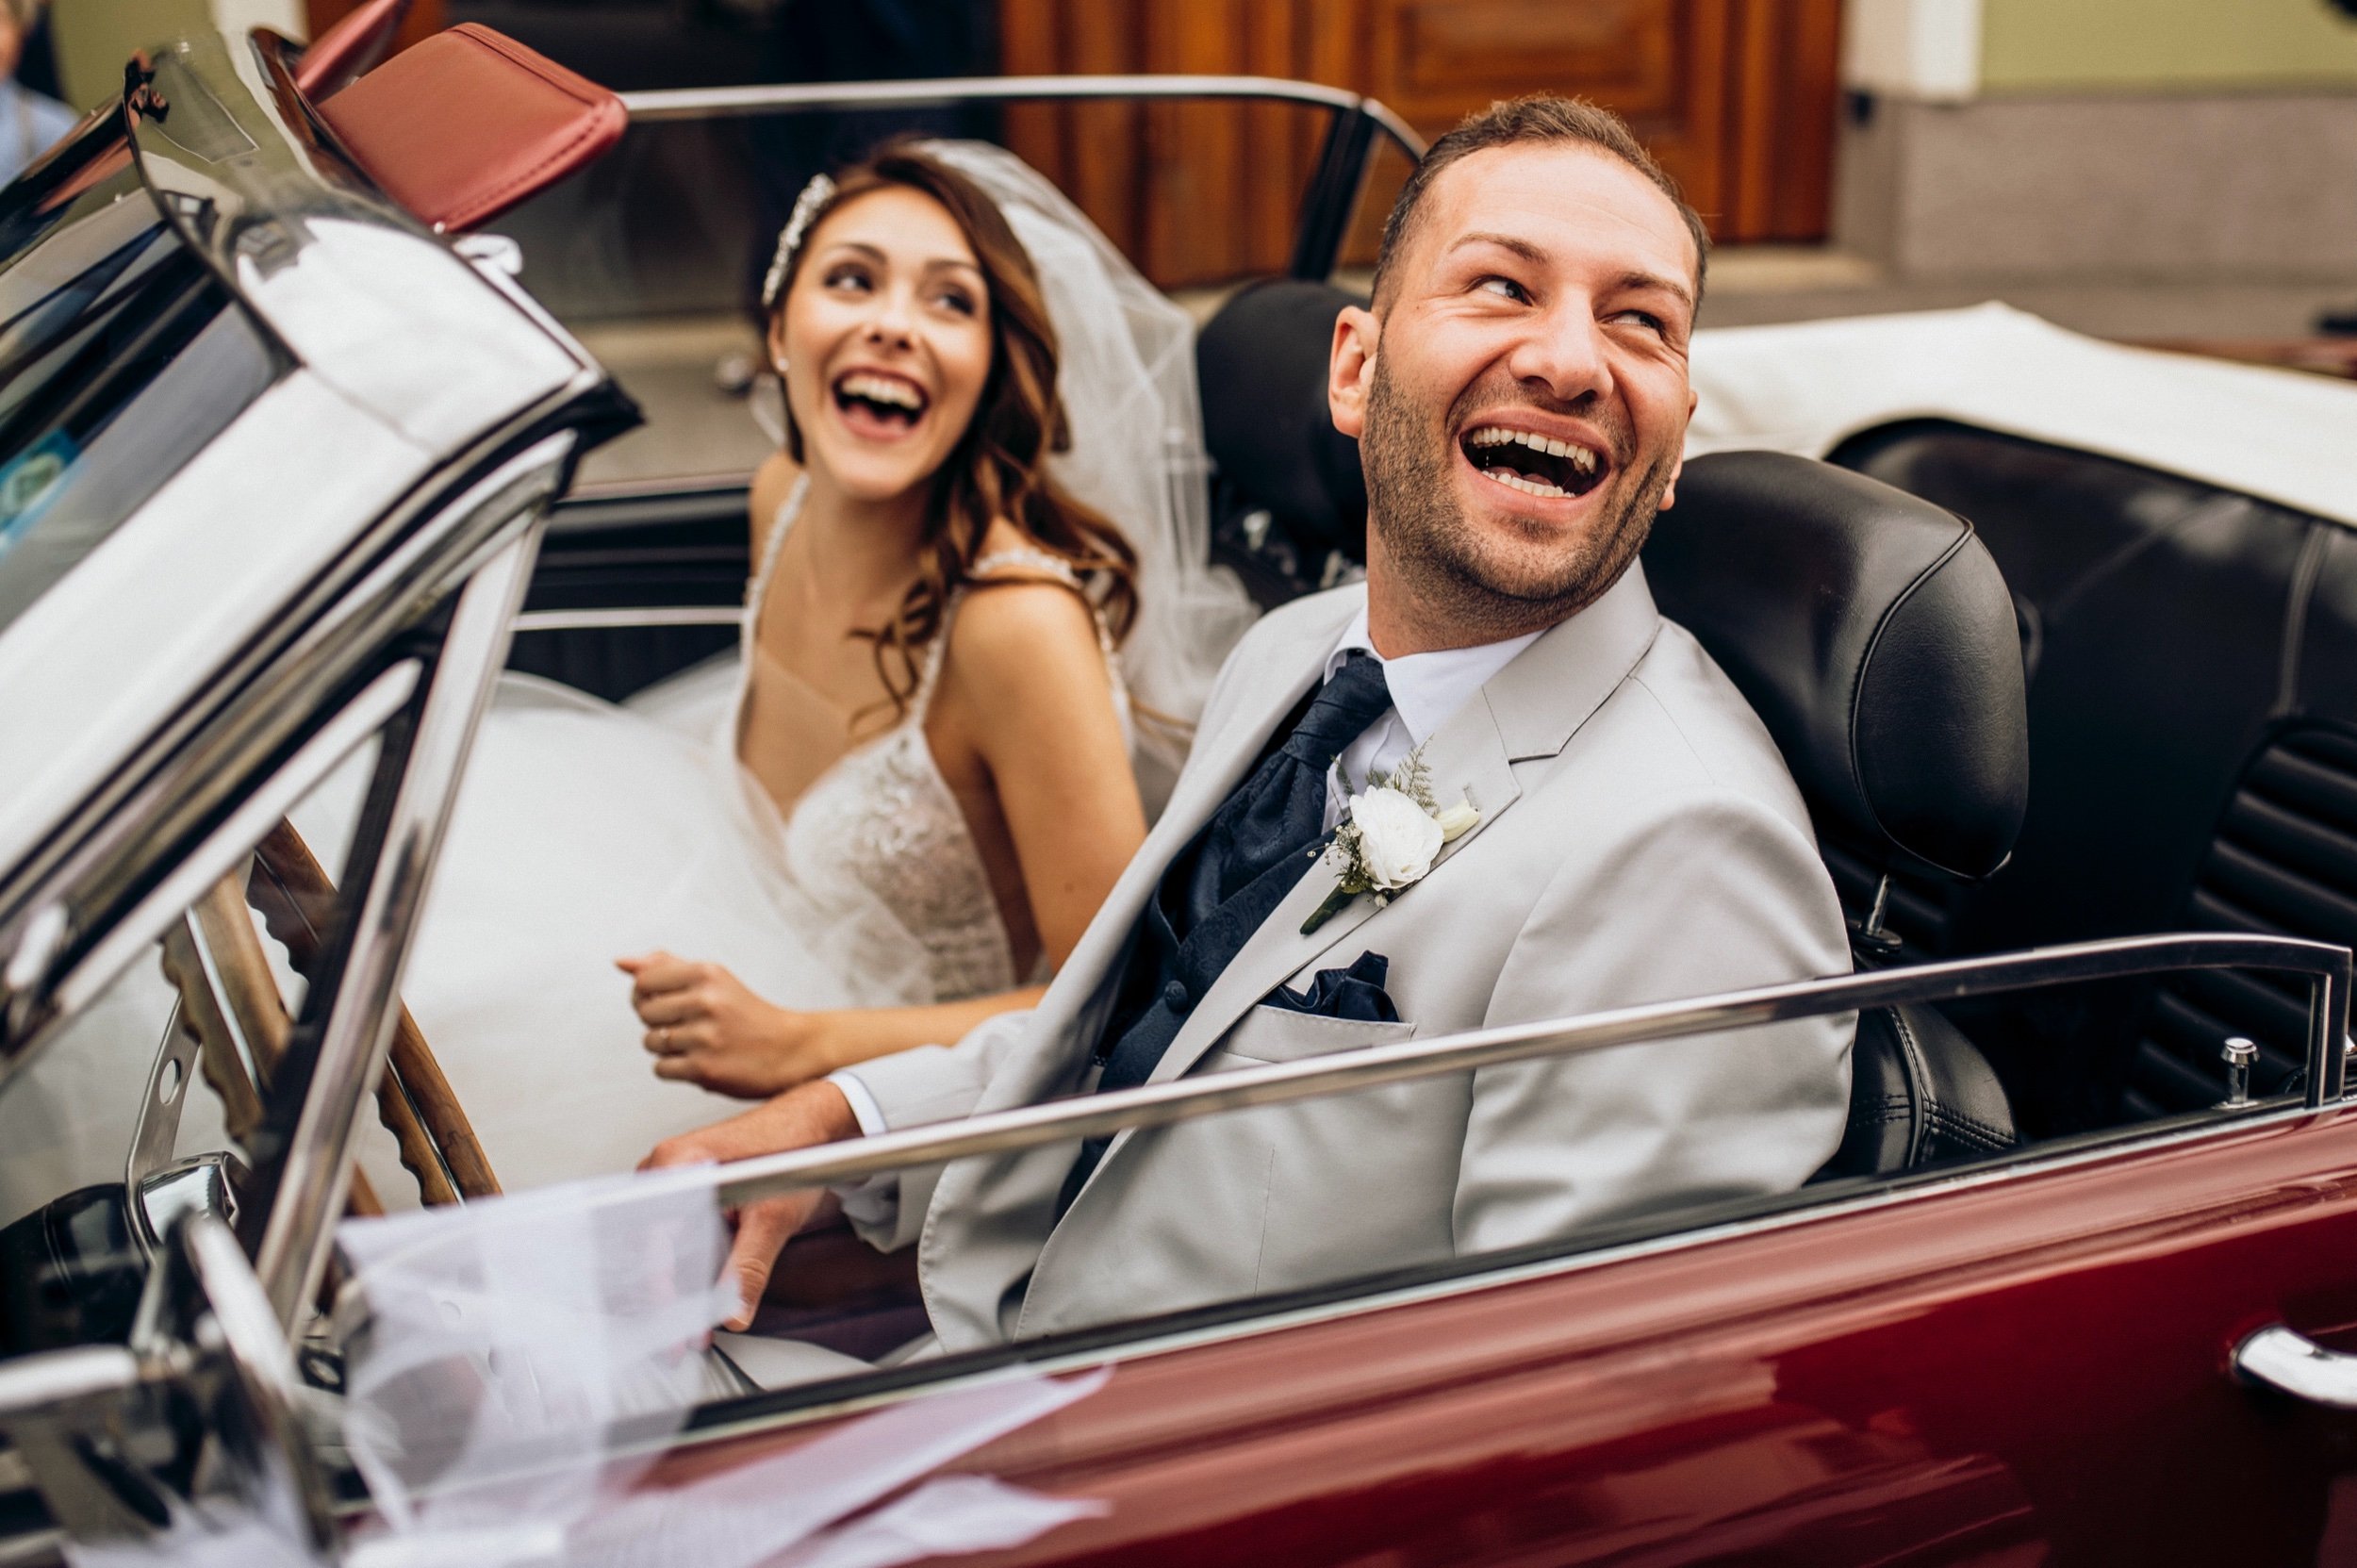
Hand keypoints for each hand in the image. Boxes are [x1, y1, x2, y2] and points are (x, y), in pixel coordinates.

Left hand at [619, 950, 835, 1097]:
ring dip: (666, 1047)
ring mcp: (705, 1036)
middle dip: (658, 1021)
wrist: (790, 1049)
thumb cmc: (744, 1012)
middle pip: (644, 1012)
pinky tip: (700, 1061)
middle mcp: (706, 1001)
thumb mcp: (713, 979)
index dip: (647, 995)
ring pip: (650, 1041)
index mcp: (706, 973)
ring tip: (697, 1044)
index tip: (669, 1002)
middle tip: (689, 1025)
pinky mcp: (705, 1069)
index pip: (642, 982)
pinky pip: (660, 1068)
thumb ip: (665, 966)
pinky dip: (675, 1068)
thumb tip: (620, 962)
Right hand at [640, 1082, 859, 1330]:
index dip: (660, 1285)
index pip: (652, 1237)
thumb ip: (751, 1265)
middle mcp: (663, 1172)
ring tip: (684, 1333)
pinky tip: (692, 1303)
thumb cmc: (792, 1149)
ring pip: (655, 1247)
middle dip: (660, 1297)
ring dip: (670, 1290)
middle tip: (676, 1342)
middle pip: (645, 1245)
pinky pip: (671, 1239)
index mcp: (676, 1165)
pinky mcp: (684, 1197)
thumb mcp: (774, 1216)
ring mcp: (670, 1184)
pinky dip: (681, 1272)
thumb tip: (734, 1311)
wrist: (810, 1125)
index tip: (674, 1322)